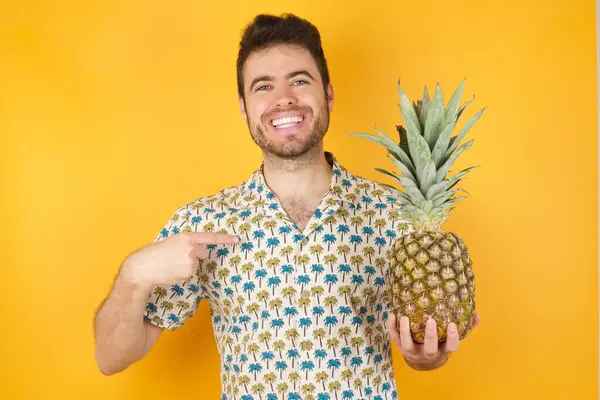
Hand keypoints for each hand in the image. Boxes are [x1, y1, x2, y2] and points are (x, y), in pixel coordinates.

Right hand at [121, 232, 237, 288]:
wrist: (144, 266)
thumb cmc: (157, 253)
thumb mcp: (173, 242)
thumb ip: (188, 243)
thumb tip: (199, 251)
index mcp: (187, 236)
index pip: (210, 237)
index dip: (224, 238)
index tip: (237, 239)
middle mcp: (191, 247)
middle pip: (204, 253)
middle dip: (196, 256)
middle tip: (178, 257)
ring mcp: (190, 260)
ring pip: (196, 264)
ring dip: (188, 266)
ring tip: (172, 265)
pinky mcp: (188, 272)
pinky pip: (191, 274)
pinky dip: (183, 274)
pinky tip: (172, 271)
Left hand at [387, 312, 479, 370]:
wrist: (421, 361)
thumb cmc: (440, 345)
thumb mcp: (451, 340)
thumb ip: (466, 328)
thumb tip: (476, 315)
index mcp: (442, 351)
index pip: (450, 347)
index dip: (452, 338)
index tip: (452, 325)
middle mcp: (427, 353)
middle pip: (430, 348)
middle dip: (430, 335)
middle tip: (430, 320)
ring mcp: (413, 351)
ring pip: (408, 345)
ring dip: (406, 331)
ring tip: (405, 317)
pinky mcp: (400, 347)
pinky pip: (394, 338)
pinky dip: (392, 327)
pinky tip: (392, 314)